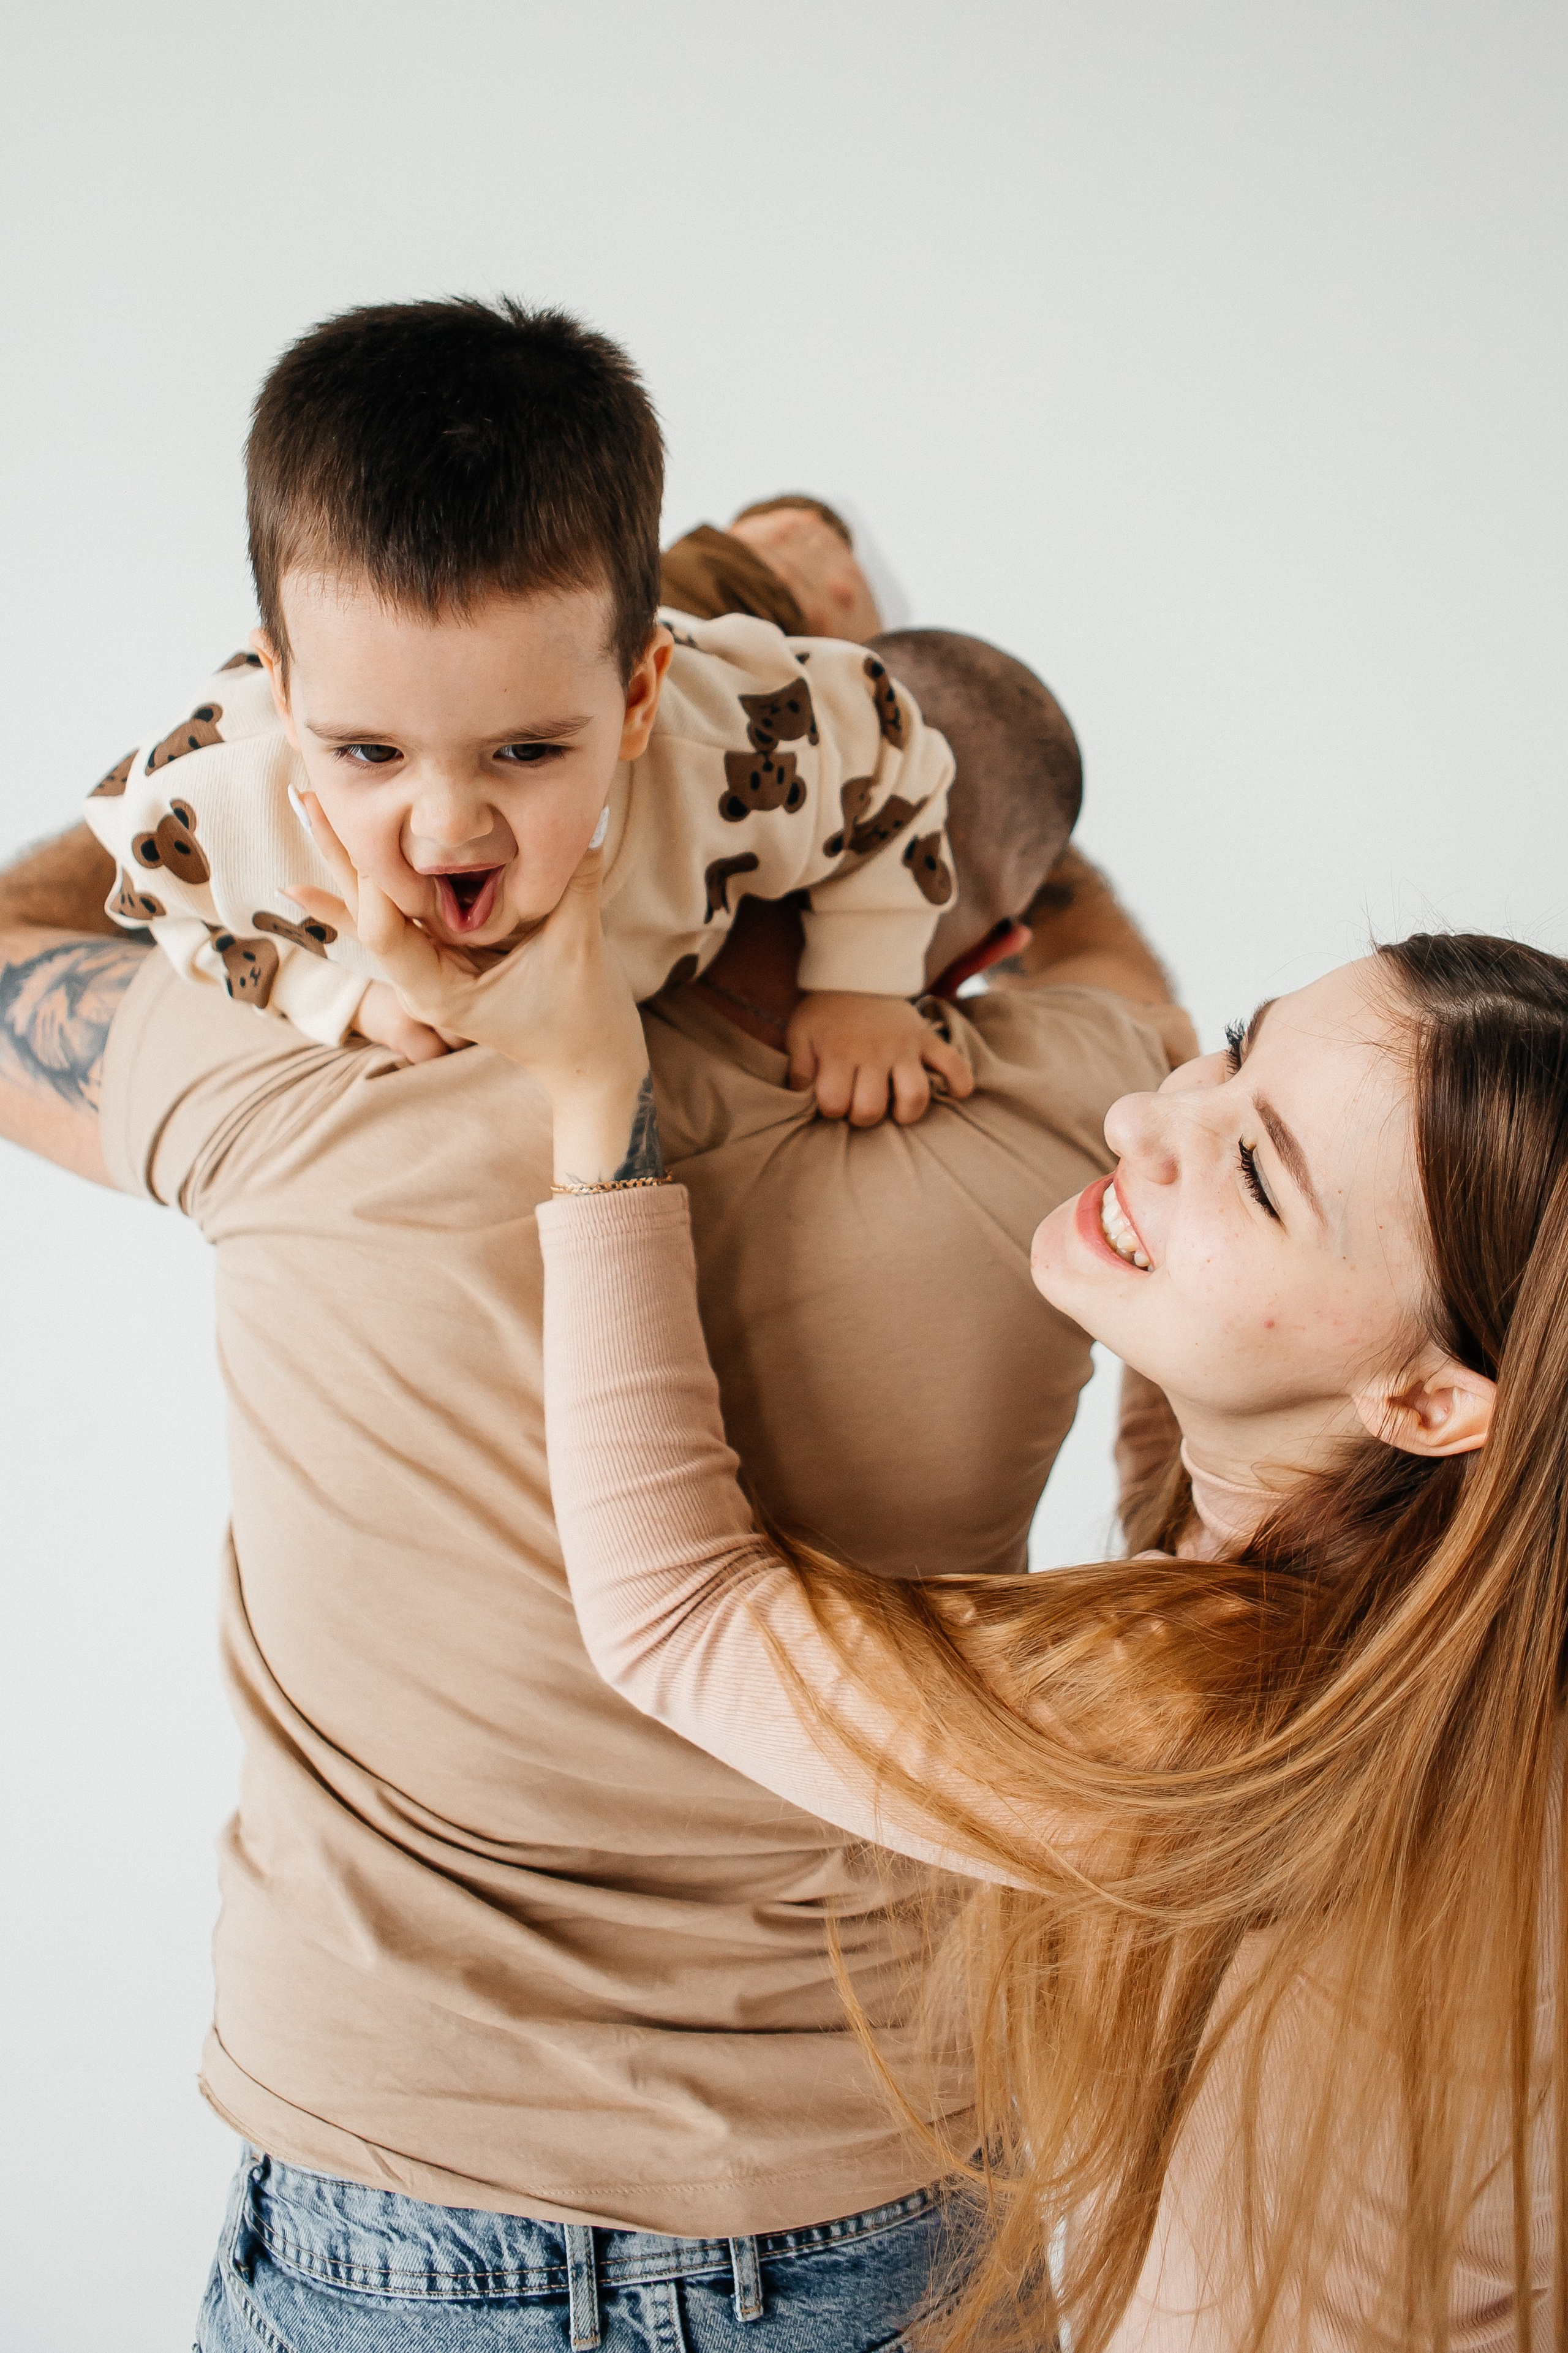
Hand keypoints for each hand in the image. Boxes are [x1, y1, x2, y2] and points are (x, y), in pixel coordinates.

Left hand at [288, 795, 652, 1185]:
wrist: (589, 1066)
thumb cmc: (584, 1021)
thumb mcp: (579, 951)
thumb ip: (575, 884)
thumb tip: (590, 816)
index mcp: (439, 992)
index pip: (384, 930)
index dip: (377, 879)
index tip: (383, 826)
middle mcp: (421, 983)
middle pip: (365, 911)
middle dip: (337, 853)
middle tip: (305, 796)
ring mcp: (429, 971)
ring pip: (375, 910)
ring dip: (344, 859)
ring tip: (307, 806)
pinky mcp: (445, 958)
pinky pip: (398, 917)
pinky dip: (367, 888)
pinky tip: (310, 878)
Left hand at [784, 990, 974, 1125]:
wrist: (857, 974)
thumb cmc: (826, 1013)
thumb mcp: (800, 1034)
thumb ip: (799, 1067)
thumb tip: (802, 1096)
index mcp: (839, 1052)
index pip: (834, 1103)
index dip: (830, 1109)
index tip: (832, 1099)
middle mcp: (874, 1052)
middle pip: (871, 1108)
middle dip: (862, 1117)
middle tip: (860, 1105)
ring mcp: (904, 1046)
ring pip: (914, 1095)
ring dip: (906, 1112)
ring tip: (897, 1111)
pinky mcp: (926, 1038)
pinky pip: (952, 1062)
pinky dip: (959, 1081)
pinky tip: (955, 1094)